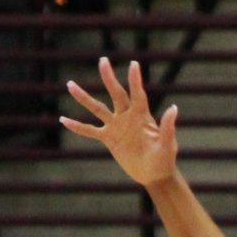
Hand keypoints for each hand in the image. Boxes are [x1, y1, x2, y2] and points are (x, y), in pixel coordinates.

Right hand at [62, 57, 179, 188]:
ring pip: (97, 108)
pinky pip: (90, 131)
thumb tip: (173, 108)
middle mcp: (127, 117)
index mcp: (142, 116)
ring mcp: (116, 126)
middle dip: (109, 78)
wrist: (154, 175)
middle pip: (116, 94)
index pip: (137, 95)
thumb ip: (167, 128)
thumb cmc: (164, 160)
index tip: (133, 64)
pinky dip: (78, 126)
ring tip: (70, 85)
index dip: (135, 80)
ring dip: (84, 98)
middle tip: (103, 61)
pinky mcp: (109, 139)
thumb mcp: (167, 146)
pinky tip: (63, 120)